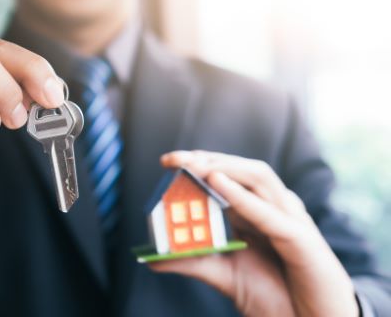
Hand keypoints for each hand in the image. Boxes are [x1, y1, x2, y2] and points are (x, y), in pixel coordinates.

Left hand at [150, 150, 358, 316]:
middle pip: (240, 170)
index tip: (168, 160)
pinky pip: (270, 213)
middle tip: (174, 158)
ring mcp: (290, 219)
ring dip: (224, 167)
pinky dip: (241, 197)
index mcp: (256, 211)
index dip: (200, 164)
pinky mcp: (302, 239)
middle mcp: (274, 207)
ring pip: (258, 178)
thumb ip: (192, 261)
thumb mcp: (224, 275)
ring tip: (193, 165)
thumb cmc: (275, 297)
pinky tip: (216, 182)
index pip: (228, 176)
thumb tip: (152, 259)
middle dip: (206, 159)